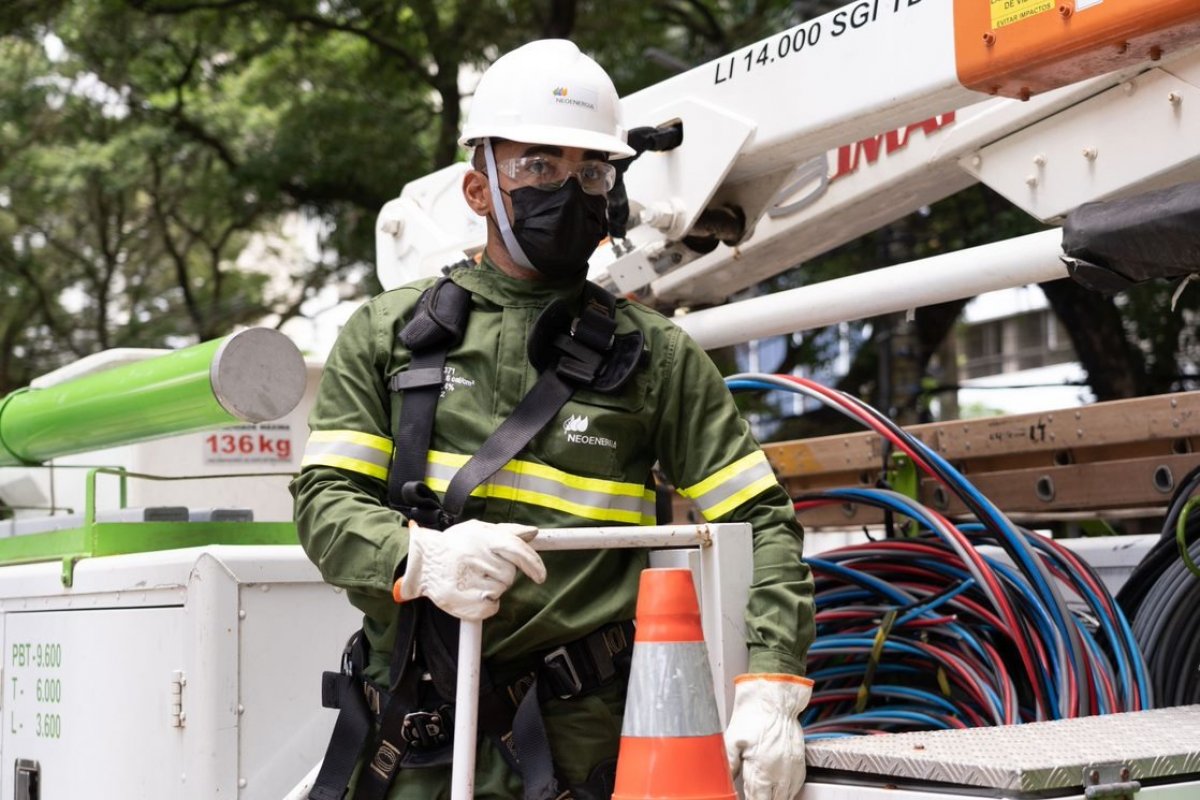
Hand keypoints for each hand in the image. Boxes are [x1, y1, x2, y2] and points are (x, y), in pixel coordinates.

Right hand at [393, 519, 545, 620]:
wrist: (421, 562)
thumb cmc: (455, 545)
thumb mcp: (479, 530)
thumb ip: (508, 531)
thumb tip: (533, 533)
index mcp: (482, 538)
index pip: (515, 550)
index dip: (533, 563)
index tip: (540, 576)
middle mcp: (474, 558)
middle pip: (509, 574)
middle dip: (502, 573)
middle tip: (484, 568)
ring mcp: (468, 581)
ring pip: (500, 590)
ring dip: (493, 587)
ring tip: (474, 578)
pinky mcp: (462, 602)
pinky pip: (490, 607)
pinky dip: (486, 604)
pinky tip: (472, 593)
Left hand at [724, 673, 812, 799]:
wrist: (774, 701)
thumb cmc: (754, 716)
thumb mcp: (732, 741)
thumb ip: (728, 765)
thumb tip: (723, 780)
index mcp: (761, 772)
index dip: (750, 799)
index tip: (745, 796)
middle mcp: (779, 775)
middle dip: (762, 799)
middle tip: (753, 792)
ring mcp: (792, 770)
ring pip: (786, 797)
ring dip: (775, 797)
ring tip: (764, 792)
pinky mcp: (799, 763)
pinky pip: (795, 787)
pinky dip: (787, 791)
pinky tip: (778, 787)